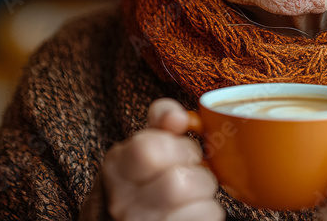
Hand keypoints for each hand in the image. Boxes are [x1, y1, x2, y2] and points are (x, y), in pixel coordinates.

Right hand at [79, 98, 223, 220]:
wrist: (130, 218)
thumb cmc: (143, 179)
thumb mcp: (143, 145)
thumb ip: (160, 121)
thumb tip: (177, 116)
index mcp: (117, 167)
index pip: (150, 149)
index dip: (177, 146)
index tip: (177, 150)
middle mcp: (124, 202)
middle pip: (180, 178)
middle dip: (195, 169)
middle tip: (186, 173)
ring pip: (198, 197)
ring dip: (204, 190)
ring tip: (190, 194)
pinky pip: (208, 215)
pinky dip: (207, 210)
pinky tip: (191, 210)